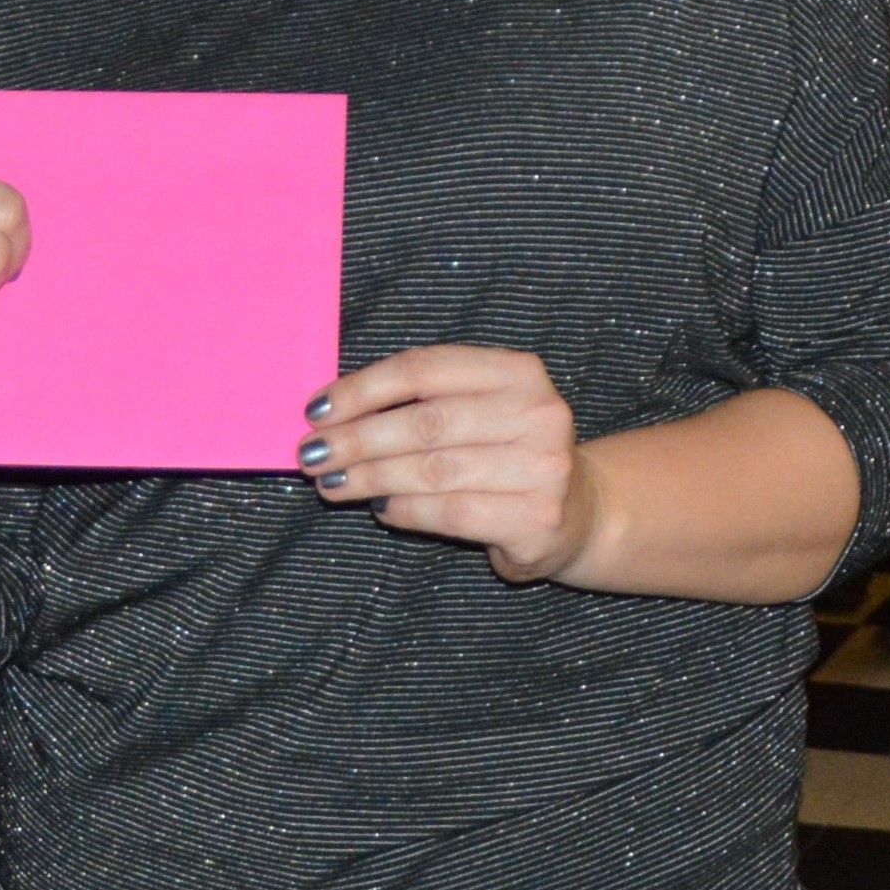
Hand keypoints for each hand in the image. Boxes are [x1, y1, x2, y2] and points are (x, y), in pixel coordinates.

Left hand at [302, 347, 596, 582]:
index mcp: (518, 371)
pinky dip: (406, 510)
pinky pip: (451, 512)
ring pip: (433, 470)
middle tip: (311, 454)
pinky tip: (380, 509)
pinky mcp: (536, 519)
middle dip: (357, 439)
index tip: (316, 410)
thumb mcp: (479, 410)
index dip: (363, 389)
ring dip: (370, 478)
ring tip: (331, 483)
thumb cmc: (508, 454)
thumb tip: (333, 414)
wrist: (579, 512)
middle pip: (425, 422)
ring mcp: (543, 468)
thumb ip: (422, 402)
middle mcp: (538, 413)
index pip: (425, 370)